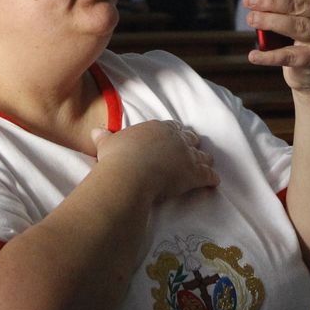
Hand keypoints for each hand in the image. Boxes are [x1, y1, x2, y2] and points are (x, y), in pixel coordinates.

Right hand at [90, 120, 216, 202]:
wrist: (129, 174)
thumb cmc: (117, 158)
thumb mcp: (107, 144)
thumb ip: (104, 138)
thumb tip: (94, 132)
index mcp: (157, 128)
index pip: (171, 127)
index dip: (174, 134)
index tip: (175, 138)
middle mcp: (175, 137)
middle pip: (190, 139)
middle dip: (192, 144)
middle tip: (193, 150)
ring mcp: (187, 155)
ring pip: (202, 156)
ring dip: (205, 161)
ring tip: (207, 165)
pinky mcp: (194, 173)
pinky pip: (208, 175)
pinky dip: (212, 178)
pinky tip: (215, 181)